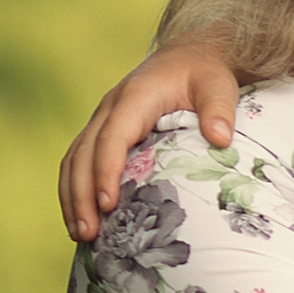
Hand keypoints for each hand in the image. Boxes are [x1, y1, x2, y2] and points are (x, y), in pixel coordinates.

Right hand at [58, 44, 246, 239]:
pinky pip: (78, 161)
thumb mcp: (218, 85)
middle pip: (84, 154)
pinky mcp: (101, 131)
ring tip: (80, 236)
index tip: (107, 205)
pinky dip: (75, 190)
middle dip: (82, 195)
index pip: (112, 137)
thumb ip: (219, 109)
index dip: (106, 171)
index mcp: (135, 97)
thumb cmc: (204, 74)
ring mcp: (102, 119)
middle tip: (88, 234)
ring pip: (74, 159)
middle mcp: (110, 107)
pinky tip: (82, 219)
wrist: (189, 57)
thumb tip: (220, 138)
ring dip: (72, 197)